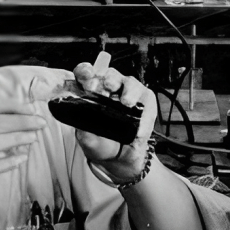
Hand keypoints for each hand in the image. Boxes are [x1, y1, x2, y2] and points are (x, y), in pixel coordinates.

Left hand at [73, 62, 157, 182]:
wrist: (119, 158)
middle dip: (108, 79)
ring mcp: (128, 92)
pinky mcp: (145, 101)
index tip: (85, 76)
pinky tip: (140, 127)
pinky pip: (146, 100)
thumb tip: (83, 121)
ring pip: (130, 83)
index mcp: (91, 92)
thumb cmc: (101, 143)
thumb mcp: (87, 139)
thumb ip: (83, 129)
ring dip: (129, 91)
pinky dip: (144, 113)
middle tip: (107, 87)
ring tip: (127, 102)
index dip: (85, 72)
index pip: (86, 74)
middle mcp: (110, 88)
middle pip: (110, 75)